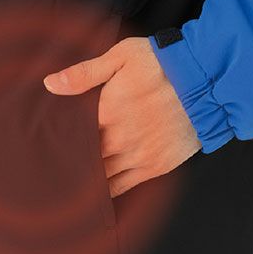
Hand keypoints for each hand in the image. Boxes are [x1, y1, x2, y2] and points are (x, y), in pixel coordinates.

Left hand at [44, 37, 200, 196]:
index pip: (71, 136)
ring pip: (100, 177)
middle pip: (83, 160)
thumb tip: (50, 84)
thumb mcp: (121, 56)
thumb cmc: (162, 64)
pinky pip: (124, 187)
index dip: (57, 144)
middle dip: (67, 165)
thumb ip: (83, 73)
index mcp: (106, 113)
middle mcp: (119, 139)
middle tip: (50, 171)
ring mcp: (138, 156)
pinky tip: (94, 196)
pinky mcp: (155, 167)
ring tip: (67, 186)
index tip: (44, 149)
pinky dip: (107, 193)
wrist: (208, 81)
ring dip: (84, 182)